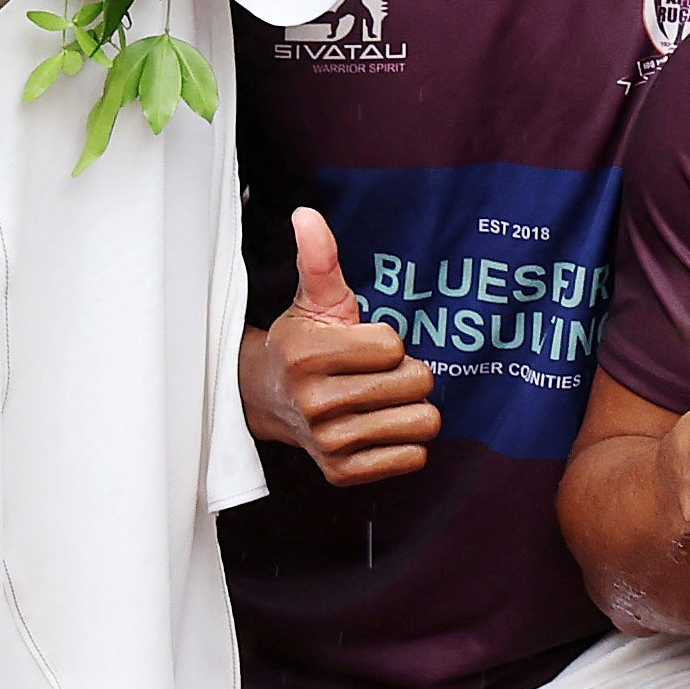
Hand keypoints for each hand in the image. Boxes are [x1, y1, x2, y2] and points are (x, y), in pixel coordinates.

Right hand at [245, 208, 440, 483]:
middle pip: (417, 384)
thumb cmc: (304, 342)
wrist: (268, 400)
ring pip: (421, 423)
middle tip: (378, 374)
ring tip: (382, 400)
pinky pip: (413, 458)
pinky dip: (407, 443)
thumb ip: (319, 258)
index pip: (395, 346)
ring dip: (411, 408)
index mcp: (307, 356)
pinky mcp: (342, 473)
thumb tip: (306, 214)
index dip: (389, 341)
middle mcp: (314, 403)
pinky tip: (381, 427)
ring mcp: (328, 442)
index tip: (364, 345)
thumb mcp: (313, 300)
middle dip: (407, 373)